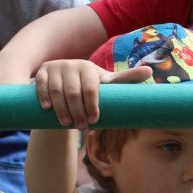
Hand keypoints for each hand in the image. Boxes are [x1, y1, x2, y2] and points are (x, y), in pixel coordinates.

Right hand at [35, 60, 151, 129]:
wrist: (63, 84)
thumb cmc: (89, 87)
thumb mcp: (106, 84)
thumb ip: (125, 79)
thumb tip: (150, 71)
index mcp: (89, 68)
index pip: (91, 88)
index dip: (92, 106)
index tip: (94, 121)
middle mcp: (72, 64)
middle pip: (73, 92)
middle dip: (77, 112)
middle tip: (80, 127)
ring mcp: (55, 67)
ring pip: (57, 91)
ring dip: (61, 109)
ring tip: (66, 124)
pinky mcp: (42, 72)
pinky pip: (41, 85)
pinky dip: (44, 97)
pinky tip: (48, 109)